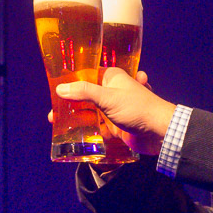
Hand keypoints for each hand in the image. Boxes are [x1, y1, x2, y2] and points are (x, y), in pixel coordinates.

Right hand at [54, 67, 173, 156]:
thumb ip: (83, 92)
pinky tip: (73, 135)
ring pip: (90, 113)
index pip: (86, 76)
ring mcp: (113, 110)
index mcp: (111, 78)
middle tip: (52, 114)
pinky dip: (88, 131)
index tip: (54, 91)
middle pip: (86, 96)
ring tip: (57, 124)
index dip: (70, 83)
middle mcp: (112, 92)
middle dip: (70, 104)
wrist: (160, 131)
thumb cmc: (136, 108)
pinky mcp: (116, 126)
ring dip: (76, 119)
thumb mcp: (108, 97)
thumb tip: (60, 89)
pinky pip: (97, 127)